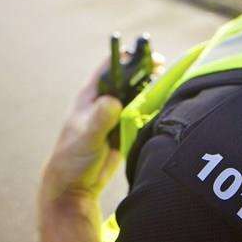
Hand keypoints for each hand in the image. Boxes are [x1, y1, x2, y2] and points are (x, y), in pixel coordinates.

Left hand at [38, 51, 163, 241]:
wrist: (75, 187)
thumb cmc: (72, 158)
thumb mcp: (86, 136)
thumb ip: (100, 118)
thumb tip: (114, 101)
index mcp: (91, 96)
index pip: (110, 67)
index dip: (126, 57)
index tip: (145, 53)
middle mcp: (105, 102)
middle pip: (128, 79)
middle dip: (145, 72)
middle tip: (163, 68)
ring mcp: (115, 117)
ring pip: (137, 96)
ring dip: (151, 91)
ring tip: (168, 86)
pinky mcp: (124, 131)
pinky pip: (141, 116)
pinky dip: (152, 111)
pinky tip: (166, 108)